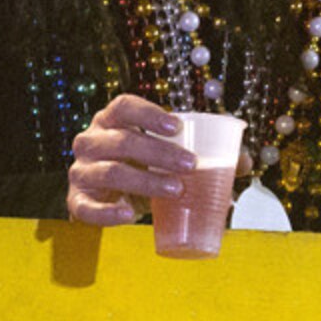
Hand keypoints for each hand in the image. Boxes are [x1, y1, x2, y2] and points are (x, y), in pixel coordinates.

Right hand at [67, 94, 195, 225]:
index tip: (177, 126)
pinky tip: (130, 214)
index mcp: (112, 119)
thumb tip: (243, 160)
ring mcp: (81, 170)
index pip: (124, 106)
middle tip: (190, 164)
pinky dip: (108, 213)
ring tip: (176, 189)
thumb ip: (204, 151)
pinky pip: (87, 208)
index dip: (149, 113)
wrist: (112, 192)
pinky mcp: (76, 200)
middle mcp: (91, 140)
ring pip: (110, 172)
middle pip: (122, 140)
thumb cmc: (142, 162)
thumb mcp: (166, 150)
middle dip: (159, 152)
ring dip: (145, 181)